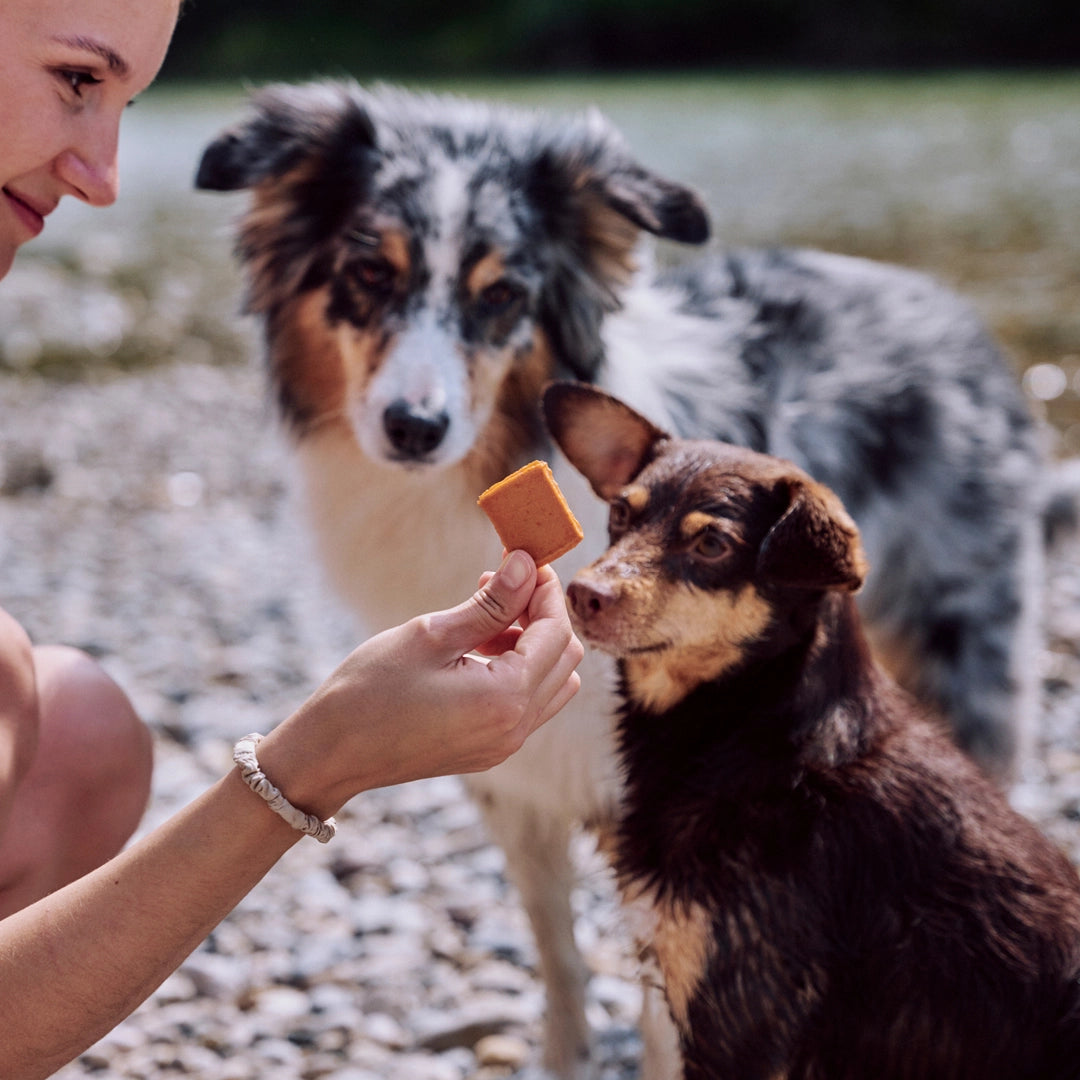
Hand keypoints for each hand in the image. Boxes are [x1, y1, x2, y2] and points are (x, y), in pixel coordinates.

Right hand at [257, 551, 582, 816]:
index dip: (545, 591)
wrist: (328, 753)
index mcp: (506, 699)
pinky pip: (526, 704)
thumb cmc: (370, 689)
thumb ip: (491, 603)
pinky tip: (475, 651)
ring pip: (551, 683)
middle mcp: (515, 729)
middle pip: (563, 659)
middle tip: (501, 583)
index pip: (555, 633)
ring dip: (532, 644)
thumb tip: (527, 565)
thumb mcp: (432, 634)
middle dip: (541, 614)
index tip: (524, 559)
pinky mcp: (488, 751)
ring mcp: (503, 745)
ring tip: (484, 619)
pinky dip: (517, 671)